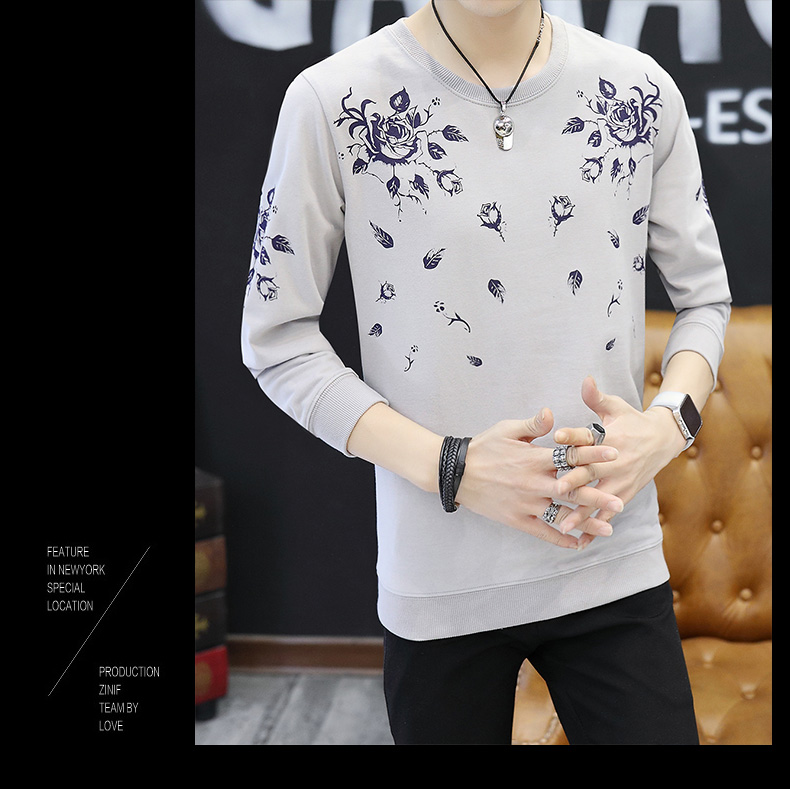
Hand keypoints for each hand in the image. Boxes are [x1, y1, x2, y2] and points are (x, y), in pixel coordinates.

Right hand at [455, 408, 623, 548]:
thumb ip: (532, 425)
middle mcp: (534, 482)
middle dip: (598, 495)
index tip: (615, 454)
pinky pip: (543, 531)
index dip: (594, 454)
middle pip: (572, 489)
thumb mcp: (506, 429)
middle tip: (621, 500)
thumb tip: (551, 413)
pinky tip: (578, 543)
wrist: (456, 472)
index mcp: (534, 458)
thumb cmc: (483, 447)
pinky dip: (561, 538)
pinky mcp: (517, 519)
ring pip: (562, 514)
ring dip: (586, 522)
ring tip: (608, 528)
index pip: (570, 455)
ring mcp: (526, 503)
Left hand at [552, 376, 686, 546]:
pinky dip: (595, 527)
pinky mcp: (623, 494)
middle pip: (590, 470)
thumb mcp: (615, 406)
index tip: (556, 435)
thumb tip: (585, 379)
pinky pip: (608, 513)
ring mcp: (619, 480)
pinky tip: (580, 542)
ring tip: (564, 526)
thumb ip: (596, 396)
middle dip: (574, 480)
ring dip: (581, 512)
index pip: (588, 436)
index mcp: (608, 437)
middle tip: (556, 488)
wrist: (663, 439)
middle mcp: (613, 461)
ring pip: (597, 498)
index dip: (572, 435)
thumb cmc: (630, 420)